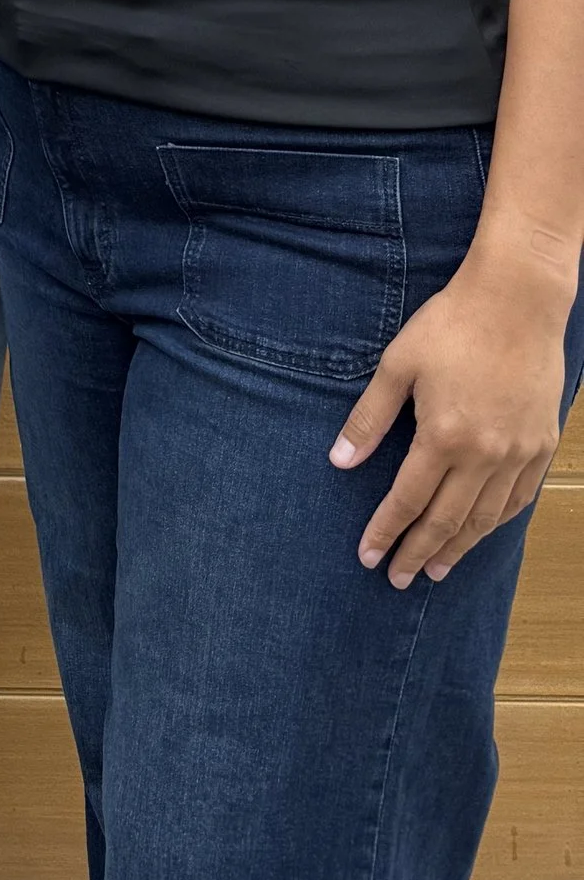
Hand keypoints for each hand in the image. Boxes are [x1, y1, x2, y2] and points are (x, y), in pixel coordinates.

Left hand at [333, 254, 575, 586]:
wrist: (517, 301)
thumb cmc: (451, 325)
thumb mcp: (398, 364)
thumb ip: (369, 417)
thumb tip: (339, 461)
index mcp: (443, 436)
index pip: (407, 500)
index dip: (386, 531)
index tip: (368, 557)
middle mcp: (484, 454)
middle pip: (447, 519)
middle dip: (419, 552)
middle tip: (398, 579)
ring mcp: (518, 453)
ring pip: (486, 517)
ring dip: (460, 547)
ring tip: (438, 569)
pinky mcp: (540, 444)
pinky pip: (519, 498)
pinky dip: (498, 521)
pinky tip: (483, 531)